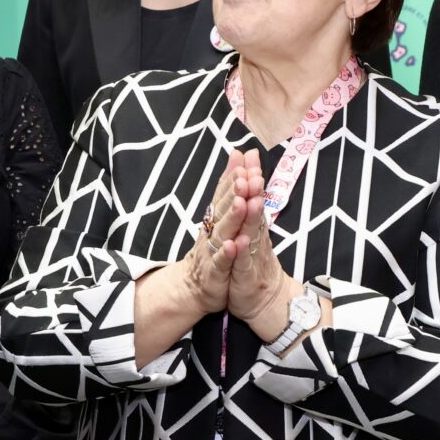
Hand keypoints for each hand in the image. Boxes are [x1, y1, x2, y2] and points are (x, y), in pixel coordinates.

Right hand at [180, 152, 254, 312]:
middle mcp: (213, 229)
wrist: (193, 285)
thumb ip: (229, 186)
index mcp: (217, 216)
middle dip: (235, 191)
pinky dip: (227, 254)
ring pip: (224, 232)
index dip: (234, 176)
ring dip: (233, 217)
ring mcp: (212, 250)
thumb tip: (237, 154)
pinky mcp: (215, 272)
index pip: (225, 192)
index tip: (244, 159)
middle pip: (225, 208)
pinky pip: (221, 262)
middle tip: (246, 175)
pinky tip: (233, 244)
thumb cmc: (212, 247)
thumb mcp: (222, 215)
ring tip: (242, 203)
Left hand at [223, 165, 305, 339]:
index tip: (249, 155)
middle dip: (254, 192)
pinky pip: (243, 264)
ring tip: (250, 200)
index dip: (251, 176)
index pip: (253, 196)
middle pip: (255, 211)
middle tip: (253, 172)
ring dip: (251, 218)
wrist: (264, 300)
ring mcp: (252, 257)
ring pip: (252, 235)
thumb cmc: (254, 262)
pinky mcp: (245, 277)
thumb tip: (251, 172)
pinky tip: (239, 242)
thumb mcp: (252, 231)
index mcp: (254, 225)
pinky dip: (241, 253)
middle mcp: (256, 237)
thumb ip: (252, 202)